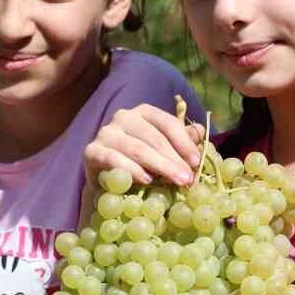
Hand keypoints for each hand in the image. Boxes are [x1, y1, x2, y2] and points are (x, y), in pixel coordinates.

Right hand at [82, 104, 206, 188]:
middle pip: (154, 137)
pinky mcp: (92, 151)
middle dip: (174, 160)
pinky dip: (132, 170)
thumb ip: (182, 142)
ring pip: (137, 148)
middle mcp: (124, 117)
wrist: (109, 182)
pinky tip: (146, 181)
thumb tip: (201, 131)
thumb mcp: (164, 152)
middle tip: (188, 179)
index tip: (196, 163)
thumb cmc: (142, 164)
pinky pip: (114, 159)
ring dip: (159, 167)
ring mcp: (106, 133)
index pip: (168, 122)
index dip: (184, 143)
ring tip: (175, 182)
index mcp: (144, 112)